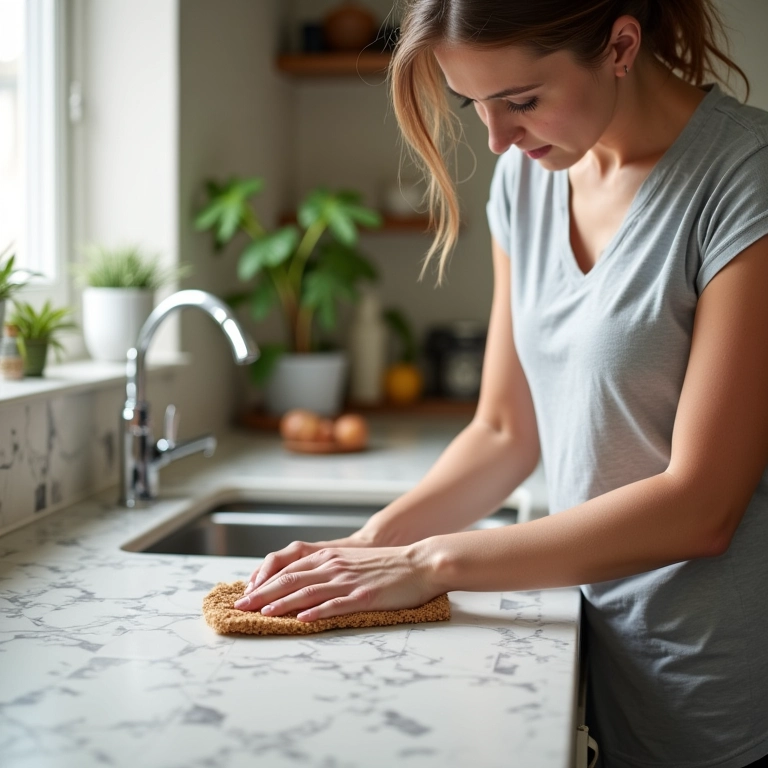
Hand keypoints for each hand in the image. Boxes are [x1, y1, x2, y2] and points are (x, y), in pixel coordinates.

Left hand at [234, 543, 436, 621]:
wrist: (419, 563)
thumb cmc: (385, 566)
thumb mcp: (350, 561)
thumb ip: (325, 569)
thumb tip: (299, 588)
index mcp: (328, 556)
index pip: (288, 570)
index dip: (263, 583)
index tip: (245, 595)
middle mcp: (333, 566)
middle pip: (290, 580)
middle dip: (262, 594)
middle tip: (241, 607)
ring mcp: (348, 581)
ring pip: (307, 592)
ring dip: (281, 604)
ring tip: (262, 614)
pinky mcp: (364, 597)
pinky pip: (336, 605)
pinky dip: (316, 613)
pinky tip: (302, 620)